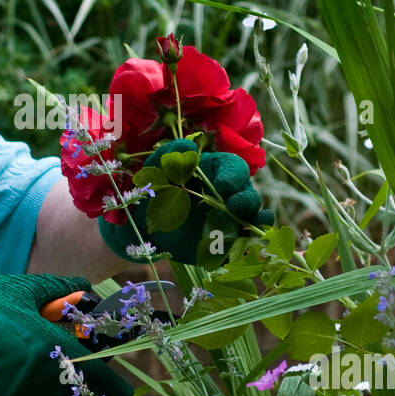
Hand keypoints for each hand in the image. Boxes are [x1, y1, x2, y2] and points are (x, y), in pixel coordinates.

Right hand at [0, 273, 133, 395]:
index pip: (100, 379)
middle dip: (82, 385)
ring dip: (58, 395)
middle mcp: (44, 381)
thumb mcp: (24, 289)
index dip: (116, 388)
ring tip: (44, 376)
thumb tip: (84, 288)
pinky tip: (22, 389)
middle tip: (73, 370)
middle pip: (79, 395)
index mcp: (55, 350)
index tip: (125, 393)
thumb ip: (60, 288)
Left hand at [98, 139, 272, 264]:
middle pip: (248, 194)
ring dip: (254, 223)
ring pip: (252, 220)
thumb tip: (188, 146)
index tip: (223, 185)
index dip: (234, 176)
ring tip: (246, 228)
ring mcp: (228, 220)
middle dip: (246, 200)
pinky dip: (244, 248)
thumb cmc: (151, 189)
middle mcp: (227, 196)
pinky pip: (241, 247)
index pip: (235, 168)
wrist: (140, 226)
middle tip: (234, 206)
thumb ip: (172, 152)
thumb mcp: (157, 166)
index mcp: (215, 172)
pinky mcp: (223, 244)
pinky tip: (240, 248)